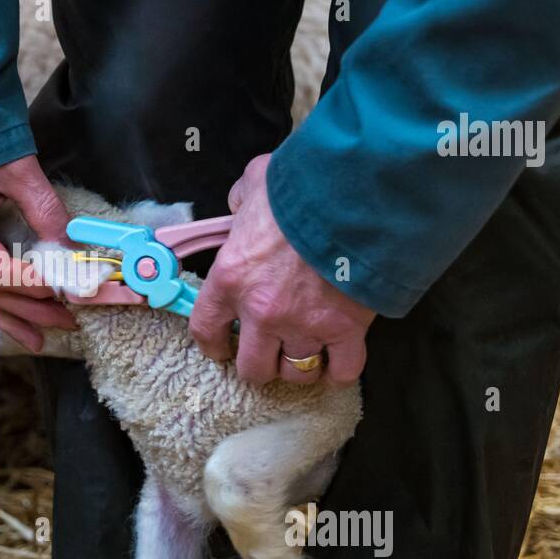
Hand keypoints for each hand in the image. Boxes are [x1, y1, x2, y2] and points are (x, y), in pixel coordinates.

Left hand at [190, 153, 373, 385]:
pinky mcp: (346, 329)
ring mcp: (305, 324)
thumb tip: (243, 206)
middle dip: (259, 363)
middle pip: (252, 367)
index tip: (222, 346)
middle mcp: (263, 311)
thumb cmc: (303, 186)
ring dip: (299, 366)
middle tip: (269, 351)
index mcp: (231, 278)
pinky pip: (342, 371)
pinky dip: (339, 372)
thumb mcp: (255, 183)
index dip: (213, 345)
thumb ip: (242, 199)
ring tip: (305, 351)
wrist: (354, 193)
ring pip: (296, 374)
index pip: (205, 330)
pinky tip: (336, 362)